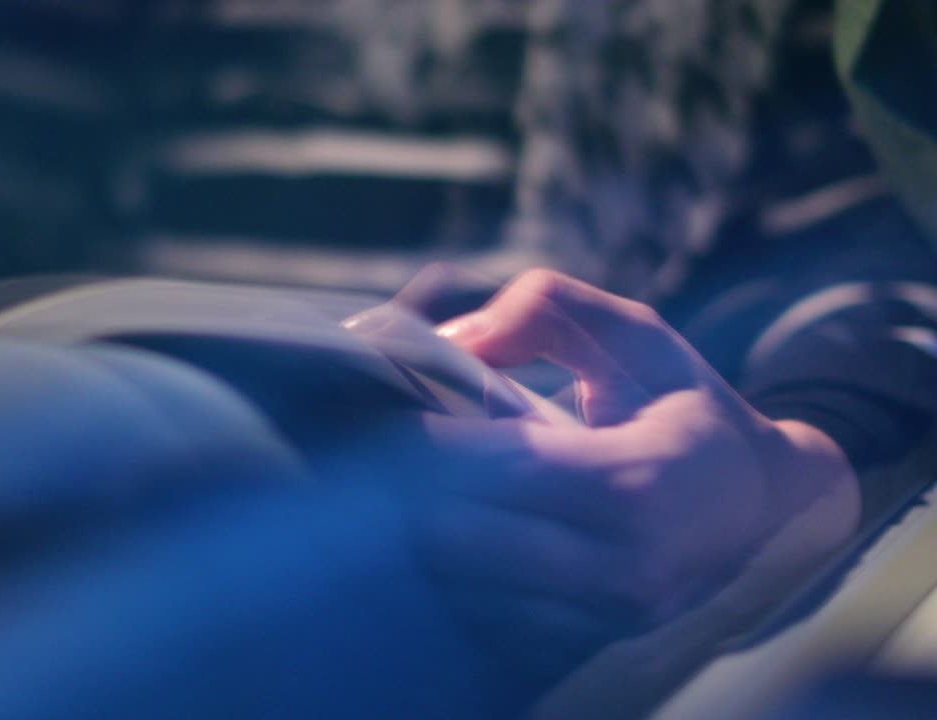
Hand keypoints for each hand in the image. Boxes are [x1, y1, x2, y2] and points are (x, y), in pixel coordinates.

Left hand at [407, 269, 859, 684]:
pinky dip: (458, 576)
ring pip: (460, 586)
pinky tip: (463, 534)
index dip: (430, 439)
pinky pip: (483, 619)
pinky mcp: (584, 647)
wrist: (763, 508)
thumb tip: (454, 341)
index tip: (395, 411)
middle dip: (411, 490)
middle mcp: (623, 568)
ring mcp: (602, 620)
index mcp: (638, 482)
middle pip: (458, 538)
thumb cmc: (686, 408)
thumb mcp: (635, 334)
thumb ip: (544, 309)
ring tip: (424, 491)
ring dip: (426, 537)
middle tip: (392, 453)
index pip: (497, 469)